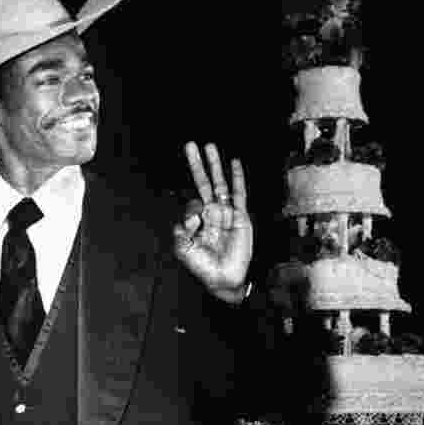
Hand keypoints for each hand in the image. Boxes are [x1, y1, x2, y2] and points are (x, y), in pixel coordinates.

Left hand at [175, 142, 253, 303]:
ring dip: (214, 165)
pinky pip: (238, 193)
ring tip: (209, 146)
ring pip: (219, 183)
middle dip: (197, 164)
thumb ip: (183, 229)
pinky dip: (237, 177)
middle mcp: (210, 213)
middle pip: (202, 183)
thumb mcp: (183, 249)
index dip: (190, 207)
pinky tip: (233, 162)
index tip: (195, 223)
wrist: (224, 278)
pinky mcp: (240, 216)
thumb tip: (194, 213)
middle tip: (190, 145)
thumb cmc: (203, 266)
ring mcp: (226, 213)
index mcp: (196, 221)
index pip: (190, 202)